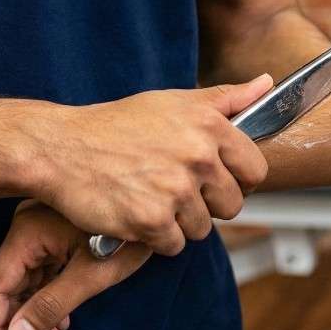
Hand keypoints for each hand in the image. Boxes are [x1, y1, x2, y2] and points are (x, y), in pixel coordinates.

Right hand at [0, 200, 150, 329]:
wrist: (158, 210)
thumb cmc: (127, 237)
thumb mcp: (90, 275)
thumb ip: (50, 306)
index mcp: (27, 232)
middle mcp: (27, 228)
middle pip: (12, 287)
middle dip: (24, 328)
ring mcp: (42, 230)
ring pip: (28, 283)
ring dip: (39, 317)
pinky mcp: (57, 235)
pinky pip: (43, 274)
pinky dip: (50, 300)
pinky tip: (64, 325)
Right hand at [31, 74, 272, 256]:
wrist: (63, 148)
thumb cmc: (118, 125)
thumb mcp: (173, 101)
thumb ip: (225, 98)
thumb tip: (267, 84)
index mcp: (209, 126)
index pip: (256, 169)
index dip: (237, 178)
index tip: (216, 178)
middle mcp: (198, 157)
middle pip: (232, 205)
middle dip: (208, 204)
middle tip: (175, 189)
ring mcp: (175, 191)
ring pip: (202, 228)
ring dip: (179, 222)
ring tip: (150, 197)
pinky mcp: (152, 221)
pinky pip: (173, 245)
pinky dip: (155, 237)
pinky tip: (136, 212)